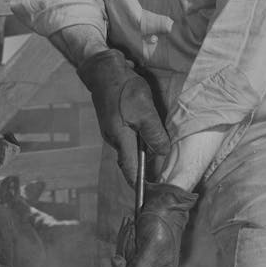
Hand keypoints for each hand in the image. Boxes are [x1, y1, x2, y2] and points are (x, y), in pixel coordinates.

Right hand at [78, 49, 169, 186]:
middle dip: (142, 167)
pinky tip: (146, 130)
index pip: (129, 170)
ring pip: (129, 146)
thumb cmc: (124, 89)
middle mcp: (114, 139)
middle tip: (159, 173)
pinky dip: (137, 137)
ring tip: (157, 149)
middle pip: (130, 160)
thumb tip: (162, 152)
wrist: (103, 70)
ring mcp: (111, 131)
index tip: (146, 195)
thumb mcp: (145, 110)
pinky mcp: (113, 122)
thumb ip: (154, 133)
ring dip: (141, 149)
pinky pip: (127, 136)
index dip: (138, 184)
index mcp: (120, 139)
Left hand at [112, 181, 197, 266]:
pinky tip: (131, 223)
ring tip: (133, 225)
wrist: (164, 197)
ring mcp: (146, 252)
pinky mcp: (139, 241)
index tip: (117, 259)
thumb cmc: (161, 222)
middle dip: (125, 250)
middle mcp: (154, 264)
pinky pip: (124, 244)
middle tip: (132, 235)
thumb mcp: (149, 250)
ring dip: (125, 239)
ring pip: (124, 255)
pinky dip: (125, 233)